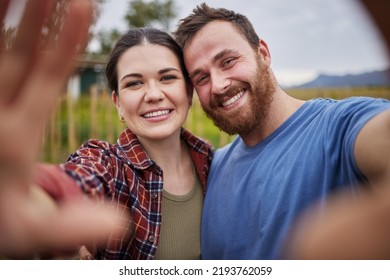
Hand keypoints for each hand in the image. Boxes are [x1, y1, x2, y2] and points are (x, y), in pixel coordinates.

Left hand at [0, 0, 128, 257]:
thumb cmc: (0, 219)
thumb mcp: (37, 229)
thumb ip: (78, 225)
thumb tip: (122, 224)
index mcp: (13, 140)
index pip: (44, 80)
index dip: (64, 41)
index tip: (81, 5)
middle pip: (14, 53)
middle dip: (34, 12)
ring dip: (5, 15)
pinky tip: (1, 13)